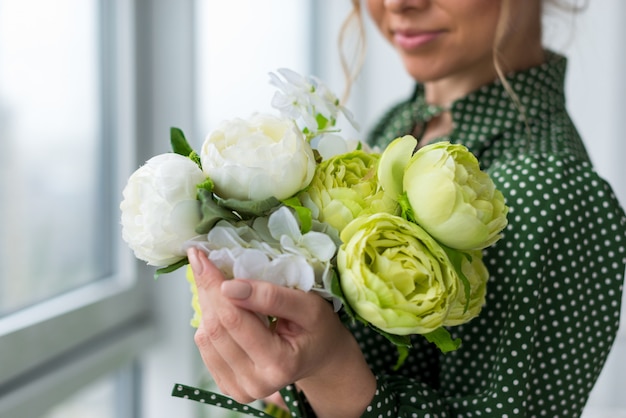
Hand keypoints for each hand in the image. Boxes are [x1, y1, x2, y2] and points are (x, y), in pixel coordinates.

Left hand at [188, 247, 375, 417]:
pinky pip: (205, 348)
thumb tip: (228, 287)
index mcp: (279, 364)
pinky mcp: (228, 386)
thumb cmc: (318, 329)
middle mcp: (256, 383)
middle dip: (208, 290)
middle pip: (216, 328)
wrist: (320, 357)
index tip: (202, 257)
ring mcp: (239, 388)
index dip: (215, 285)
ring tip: (219, 286)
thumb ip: (272, 296)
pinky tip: (224, 309)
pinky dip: (210, 321)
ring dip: (208, 304)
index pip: (234, 320)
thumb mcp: (308, 306)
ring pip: (205, 337)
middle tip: (203, 262)